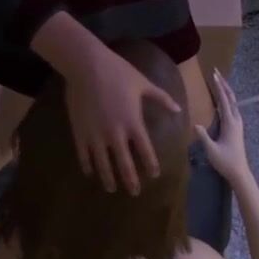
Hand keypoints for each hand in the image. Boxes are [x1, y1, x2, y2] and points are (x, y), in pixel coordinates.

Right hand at [64, 47, 181, 195]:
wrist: (86, 65)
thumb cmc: (118, 72)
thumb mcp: (144, 84)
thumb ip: (162, 99)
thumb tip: (178, 110)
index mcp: (133, 123)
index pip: (145, 152)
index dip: (151, 166)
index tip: (154, 175)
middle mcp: (116, 135)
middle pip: (124, 165)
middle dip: (130, 181)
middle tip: (134, 192)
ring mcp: (96, 136)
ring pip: (103, 165)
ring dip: (108, 178)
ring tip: (111, 188)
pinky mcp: (80, 133)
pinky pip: (84, 155)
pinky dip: (87, 166)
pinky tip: (90, 173)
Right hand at [194, 68, 248, 181]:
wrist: (239, 172)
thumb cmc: (225, 162)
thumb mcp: (212, 150)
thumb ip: (204, 137)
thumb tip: (196, 124)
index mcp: (230, 123)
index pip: (224, 101)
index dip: (219, 87)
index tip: (214, 75)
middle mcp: (236, 120)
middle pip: (231, 98)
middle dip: (224, 84)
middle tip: (216, 72)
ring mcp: (238, 124)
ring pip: (233, 103)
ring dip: (226, 91)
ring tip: (219, 82)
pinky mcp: (237, 128)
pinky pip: (232, 109)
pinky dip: (227, 100)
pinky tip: (222, 100)